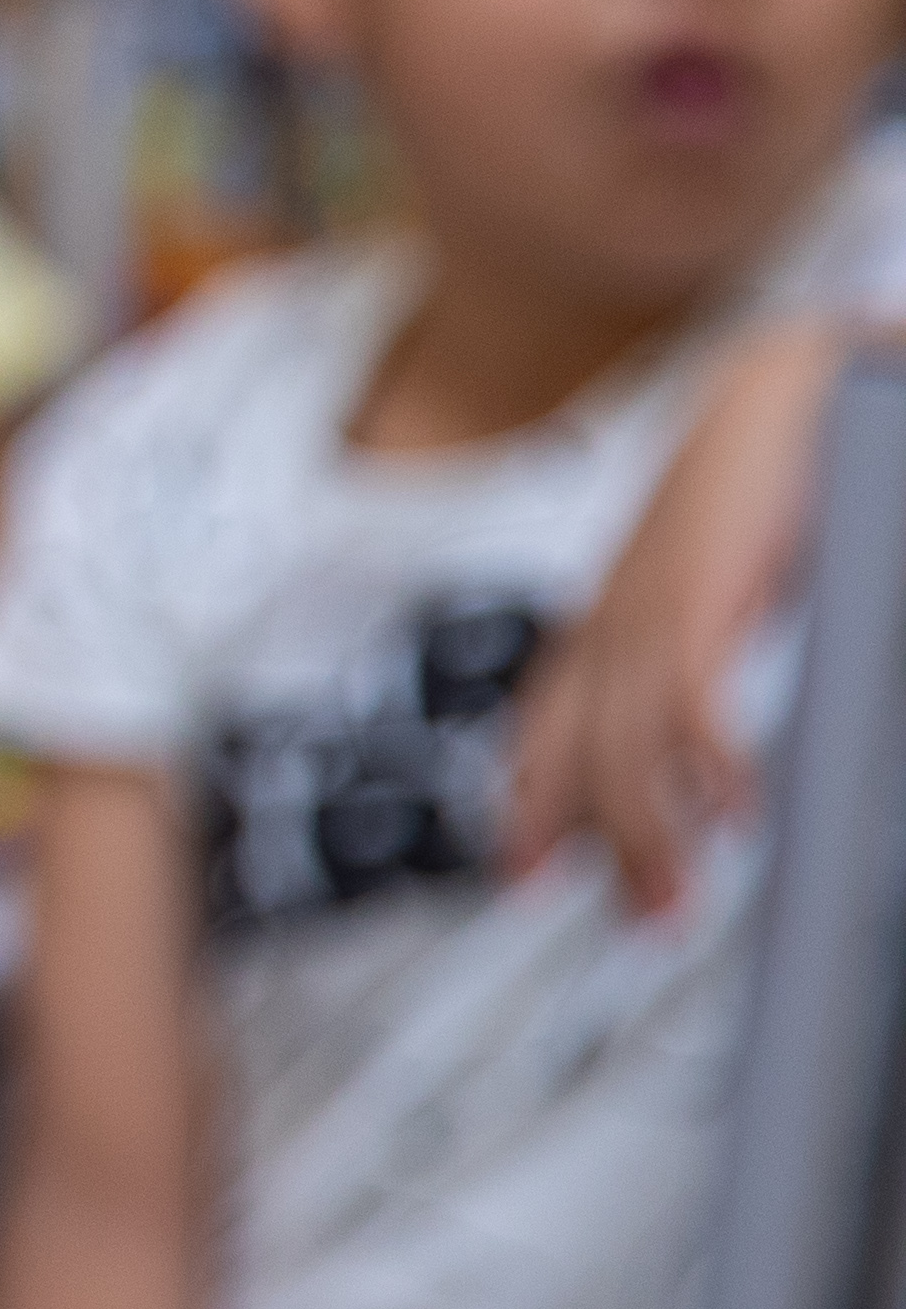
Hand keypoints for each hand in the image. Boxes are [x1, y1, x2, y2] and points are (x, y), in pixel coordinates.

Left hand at [505, 317, 845, 916]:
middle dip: (590, 845)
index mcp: (609, 618)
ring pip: (623, 749)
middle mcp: (613, 619)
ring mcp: (650, 608)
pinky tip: (737, 814)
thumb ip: (694, 651)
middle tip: (633, 920)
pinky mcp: (702, 596)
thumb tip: (707, 735)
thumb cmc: (750, 486)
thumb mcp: (707, 586)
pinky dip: (708, 767)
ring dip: (648, 836)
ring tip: (675, 905)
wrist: (779, 387)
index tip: (528, 877)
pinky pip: (690, 703)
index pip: (548, 727)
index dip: (530, 803)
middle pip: (576, 755)